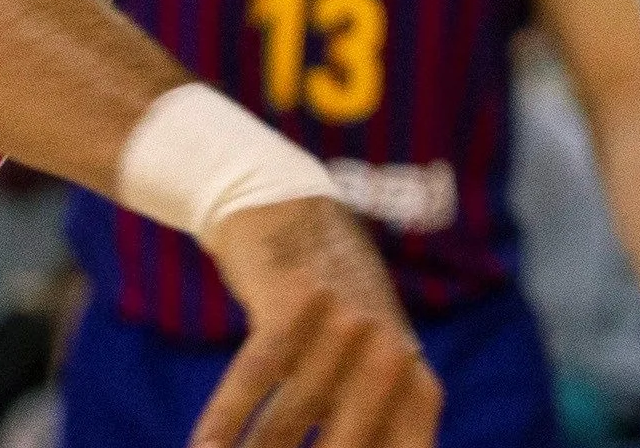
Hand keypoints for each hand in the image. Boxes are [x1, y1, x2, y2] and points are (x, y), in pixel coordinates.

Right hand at [191, 196, 436, 447]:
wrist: (294, 213)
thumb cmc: (330, 314)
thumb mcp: (367, 369)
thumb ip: (368, 429)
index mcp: (415, 387)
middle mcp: (392, 356)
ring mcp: (349, 325)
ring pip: (290, 423)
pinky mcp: (299, 302)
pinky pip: (256, 377)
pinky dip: (225, 421)